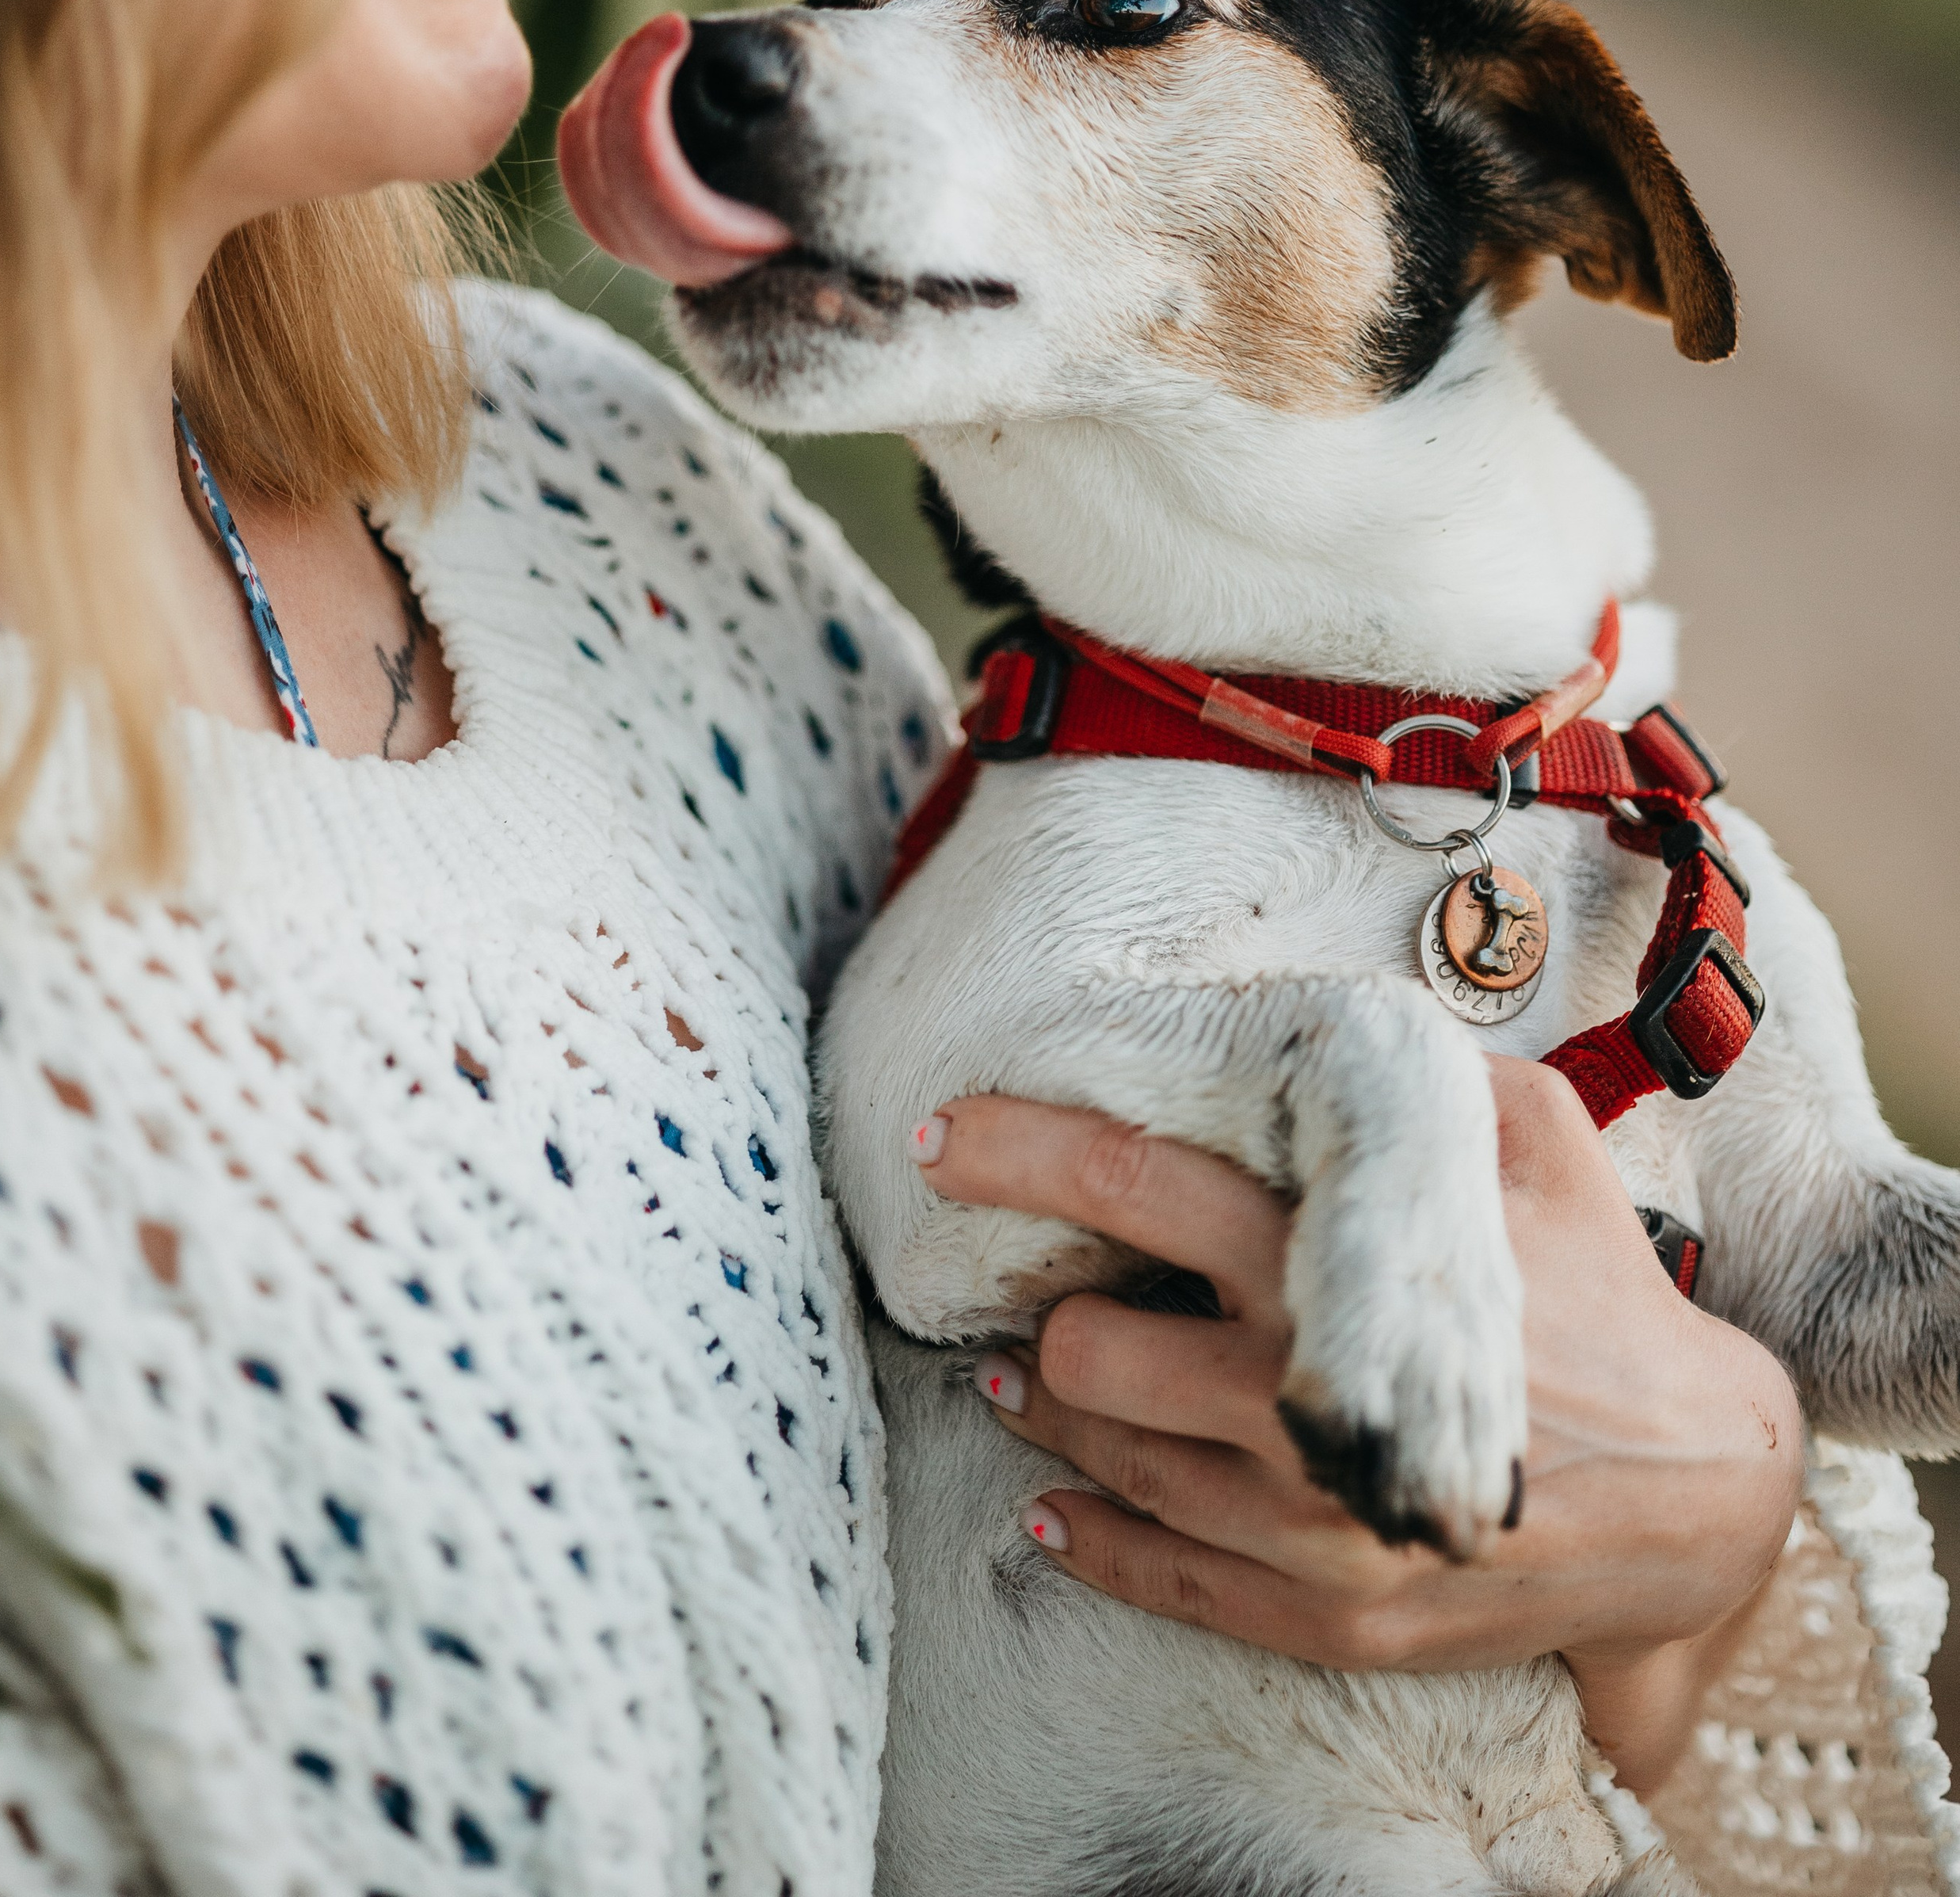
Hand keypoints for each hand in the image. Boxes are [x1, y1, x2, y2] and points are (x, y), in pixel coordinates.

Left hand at [915, 1058, 1801, 1797]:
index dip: (1015, 1150)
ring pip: (1100, 1456)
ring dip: (1044, 1406)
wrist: (1694, 1498)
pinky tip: (1047, 1498)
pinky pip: (1154, 1579)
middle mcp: (1297, 1396)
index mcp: (1331, 1261)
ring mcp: (1305, 1525)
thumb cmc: (1602, 1292)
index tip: (936, 1130)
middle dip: (1034, 1302)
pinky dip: (1083, 1534)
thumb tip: (1330, 1016)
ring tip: (1019, 1367)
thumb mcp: (1534, 1140)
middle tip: (1006, 1273)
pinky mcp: (1323, 1616)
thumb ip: (1421, 1075)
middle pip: (1082, 1341)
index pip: (1130, 1182)